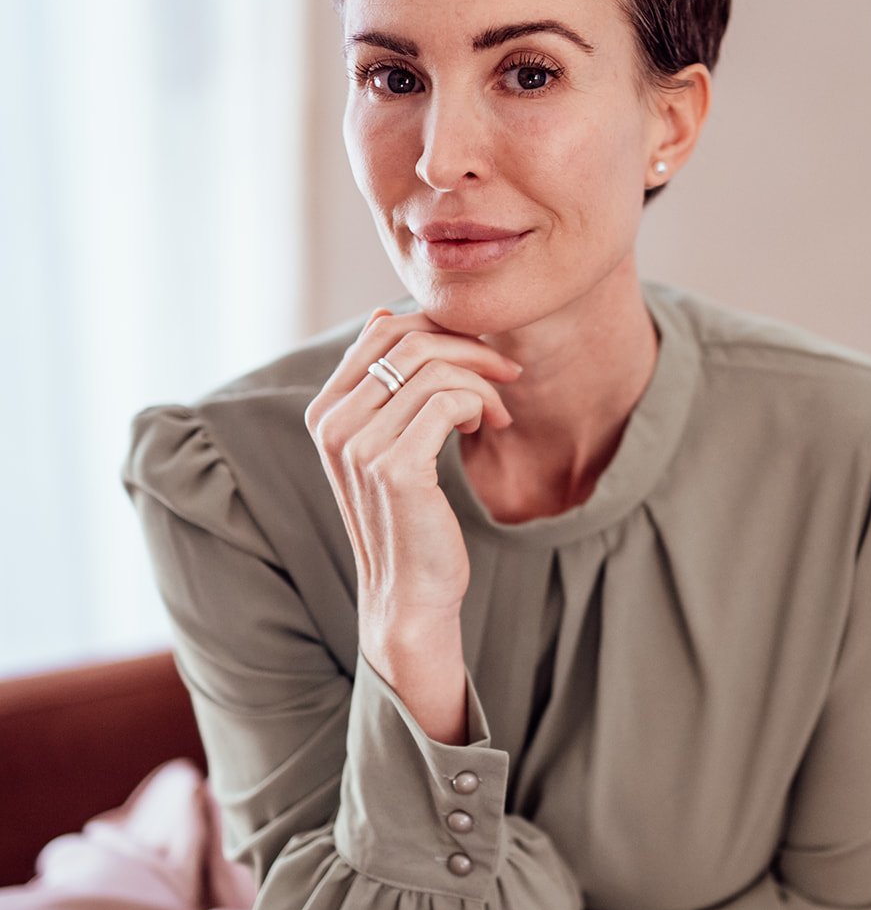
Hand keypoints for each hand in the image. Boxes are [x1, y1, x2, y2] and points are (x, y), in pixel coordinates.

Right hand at [304, 306, 521, 733]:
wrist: (410, 595)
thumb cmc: (409, 519)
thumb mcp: (388, 444)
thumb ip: (383, 384)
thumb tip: (384, 314)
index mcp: (326, 412)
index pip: (381, 331)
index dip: (439, 328)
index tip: (478, 353)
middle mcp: (333, 425)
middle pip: (409, 340)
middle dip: (470, 346)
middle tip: (505, 372)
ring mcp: (359, 447)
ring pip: (433, 368)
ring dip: (481, 380)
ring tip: (497, 412)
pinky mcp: (394, 469)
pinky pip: (447, 401)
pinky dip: (479, 404)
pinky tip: (486, 427)